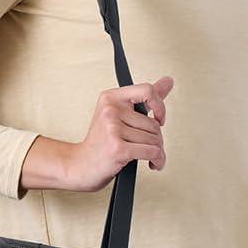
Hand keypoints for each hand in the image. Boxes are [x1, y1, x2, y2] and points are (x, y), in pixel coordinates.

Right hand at [65, 77, 173, 191]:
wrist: (80, 166)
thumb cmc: (100, 143)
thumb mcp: (118, 115)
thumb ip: (145, 98)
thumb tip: (168, 81)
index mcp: (111, 98)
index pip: (147, 90)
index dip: (160, 106)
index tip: (159, 118)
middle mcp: (111, 110)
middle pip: (154, 123)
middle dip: (157, 139)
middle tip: (149, 147)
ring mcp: (113, 129)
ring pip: (154, 139)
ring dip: (158, 152)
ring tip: (150, 157)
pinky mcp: (118, 148)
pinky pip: (152, 152)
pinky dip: (158, 160)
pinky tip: (154, 164)